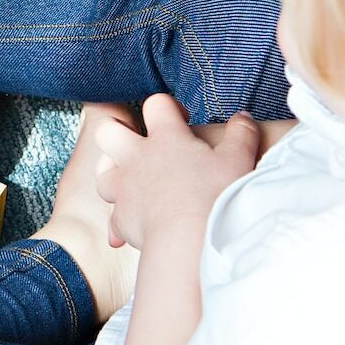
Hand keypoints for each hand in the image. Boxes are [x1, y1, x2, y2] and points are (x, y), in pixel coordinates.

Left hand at [93, 94, 260, 249]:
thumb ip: (241, 133)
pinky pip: (112, 217)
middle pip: (107, 131)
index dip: (167, 106)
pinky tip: (130, 226)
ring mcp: (123, 188)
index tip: (181, 120)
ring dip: (113, 174)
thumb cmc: (215, 196)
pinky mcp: (120, 218)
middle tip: (137, 141)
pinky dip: (119, 220)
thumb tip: (242, 117)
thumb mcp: (238, 159)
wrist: (189, 240)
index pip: (155, 104)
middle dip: (117, 130)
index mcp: (166, 138)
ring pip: (102, 172)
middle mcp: (137, 159)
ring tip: (131, 179)